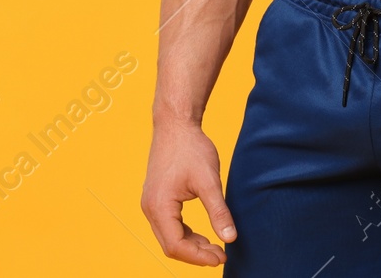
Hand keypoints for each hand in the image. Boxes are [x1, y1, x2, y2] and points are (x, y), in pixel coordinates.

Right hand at [141, 117, 236, 265]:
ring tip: (215, 247)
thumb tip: (230, 238)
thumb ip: (218, 211)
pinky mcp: (156, 199)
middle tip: (221, 255)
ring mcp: (151, 204)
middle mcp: (149, 208)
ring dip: (190, 245)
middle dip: (196, 254)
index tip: (221, 257)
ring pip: (169, 237)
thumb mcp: (209, 181)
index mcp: (159, 206)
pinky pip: (168, 226)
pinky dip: (185, 234)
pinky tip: (202, 234)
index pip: (176, 245)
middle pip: (170, 245)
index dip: (199, 257)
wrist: (175, 125)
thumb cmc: (191, 148)